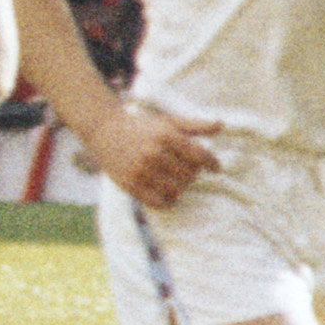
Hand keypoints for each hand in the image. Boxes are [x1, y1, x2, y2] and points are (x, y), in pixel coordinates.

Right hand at [87, 96, 220, 213]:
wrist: (104, 130)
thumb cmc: (140, 126)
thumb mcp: (167, 121)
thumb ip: (194, 125)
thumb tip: (220, 125)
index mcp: (166, 136)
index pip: (200, 156)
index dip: (212, 163)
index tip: (215, 168)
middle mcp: (153, 153)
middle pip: (190, 175)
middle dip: (193, 173)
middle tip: (186, 169)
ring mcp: (141, 170)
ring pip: (176, 190)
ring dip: (181, 187)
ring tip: (176, 179)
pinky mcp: (130, 184)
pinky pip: (158, 202)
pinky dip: (167, 200)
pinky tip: (165, 192)